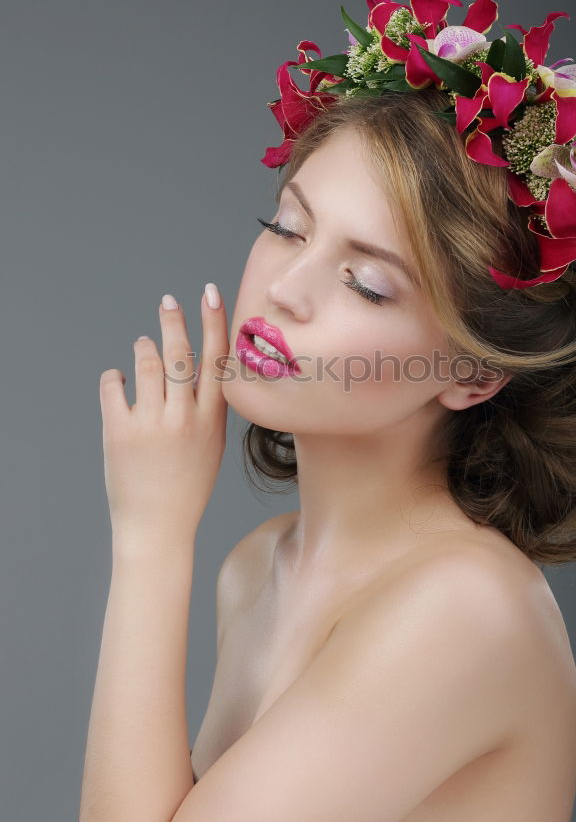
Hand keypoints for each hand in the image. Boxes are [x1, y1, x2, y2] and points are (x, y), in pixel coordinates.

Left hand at [99, 285, 228, 550]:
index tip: (210, 294)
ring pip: (147, 364)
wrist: (158, 526)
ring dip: (143, 347)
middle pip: (181, 354)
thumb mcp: (210, 444)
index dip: (215, 322)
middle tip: (168, 301)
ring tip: (142, 344)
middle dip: (174, 321)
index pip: (217, 359)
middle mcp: (184, 418)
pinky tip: (118, 379)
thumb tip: (198, 363)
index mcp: (211, 420)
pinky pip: (114, 386)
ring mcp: (151, 424)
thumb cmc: (186, 485)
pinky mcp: (120, 432)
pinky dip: (115, 376)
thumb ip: (208, 406)